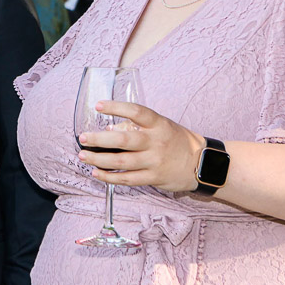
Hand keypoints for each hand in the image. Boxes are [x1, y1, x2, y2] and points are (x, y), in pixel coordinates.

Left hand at [77, 100, 206, 192]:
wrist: (202, 165)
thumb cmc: (177, 142)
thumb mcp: (163, 127)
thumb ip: (139, 127)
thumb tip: (109, 129)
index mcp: (159, 125)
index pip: (137, 112)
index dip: (117, 107)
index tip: (99, 106)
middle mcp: (156, 142)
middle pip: (123, 140)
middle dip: (99, 139)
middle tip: (83, 137)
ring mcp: (154, 161)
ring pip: (121, 161)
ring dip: (99, 159)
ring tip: (84, 155)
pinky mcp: (153, 178)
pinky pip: (127, 179)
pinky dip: (109, 177)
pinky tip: (96, 173)